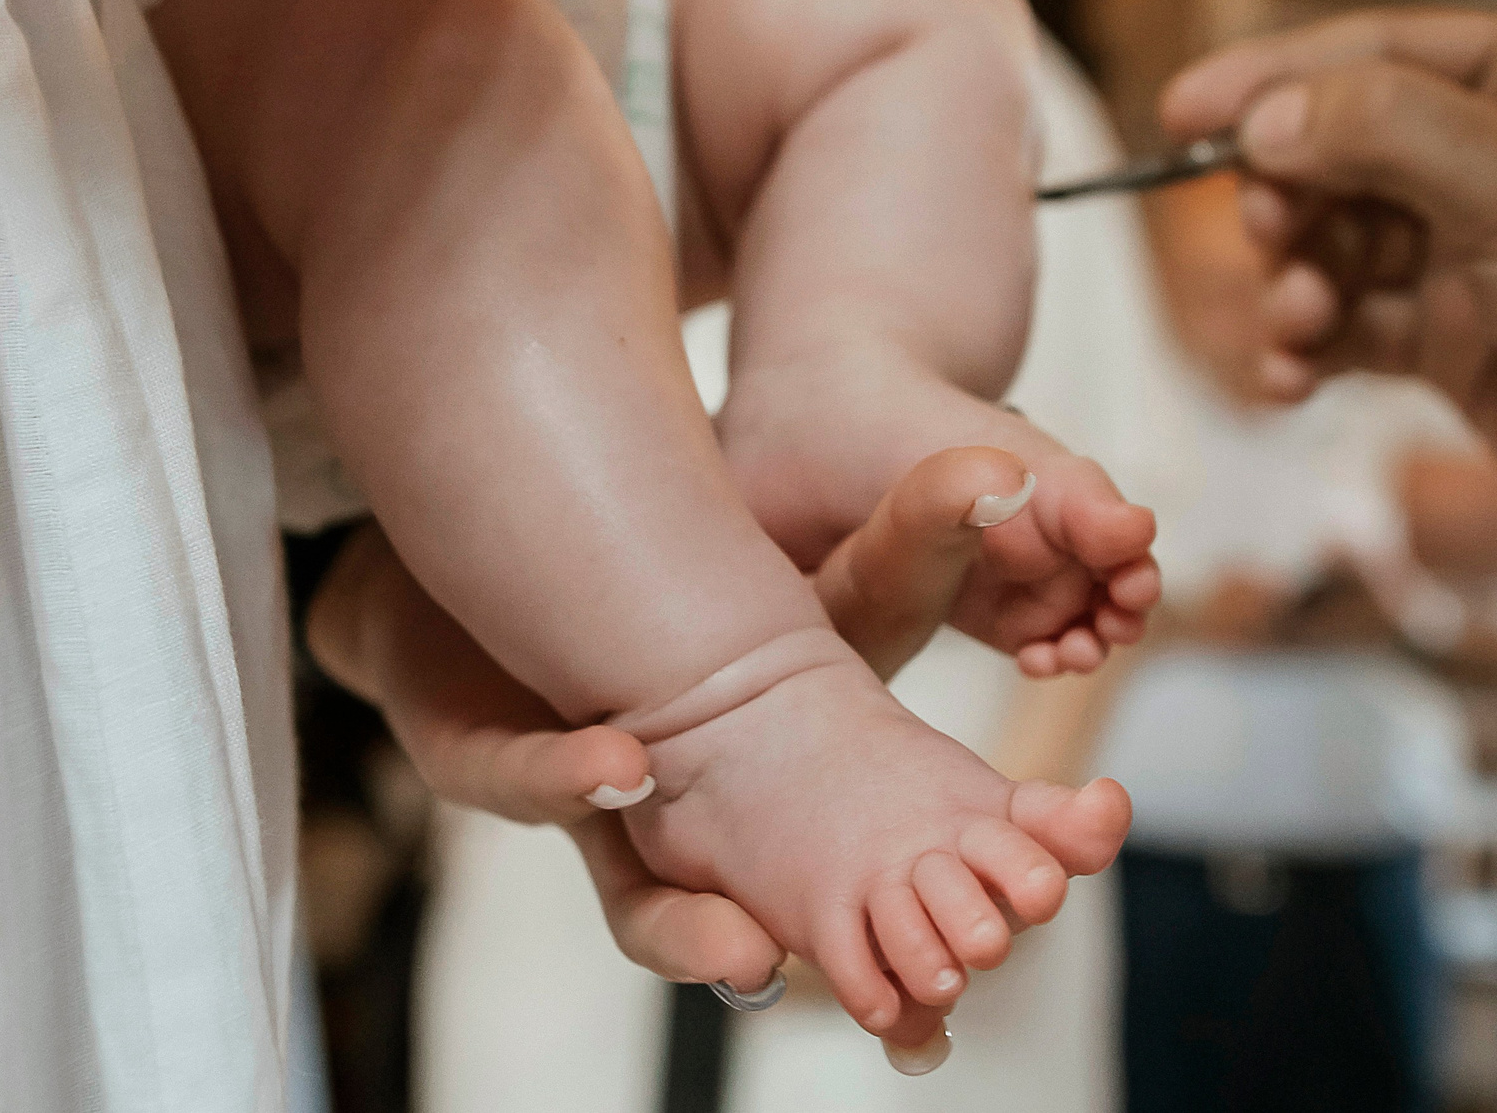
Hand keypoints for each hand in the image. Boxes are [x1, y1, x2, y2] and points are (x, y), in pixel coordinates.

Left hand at [303, 450, 1009, 1034]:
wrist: (495, 543)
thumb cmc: (672, 578)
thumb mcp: (810, 582)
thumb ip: (909, 554)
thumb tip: (1012, 483)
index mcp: (754, 814)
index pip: (835, 915)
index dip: (898, 972)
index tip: (945, 1013)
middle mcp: (666, 841)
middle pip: (729, 943)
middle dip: (770, 971)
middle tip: (807, 981)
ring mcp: (580, 808)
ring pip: (632, 907)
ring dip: (681, 928)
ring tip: (744, 941)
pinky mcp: (484, 754)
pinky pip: (523, 784)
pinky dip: (571, 780)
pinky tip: (618, 763)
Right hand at [1160, 9, 1496, 597]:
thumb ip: (1385, 130)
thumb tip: (1262, 119)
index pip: (1365, 53)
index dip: (1266, 80)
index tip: (1175, 117)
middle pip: (1332, 150)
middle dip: (1281, 198)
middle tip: (1275, 245)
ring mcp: (1478, 258)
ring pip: (1331, 246)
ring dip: (1290, 283)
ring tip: (1293, 328)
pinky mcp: (1464, 349)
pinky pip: (1349, 330)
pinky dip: (1306, 351)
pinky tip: (1288, 383)